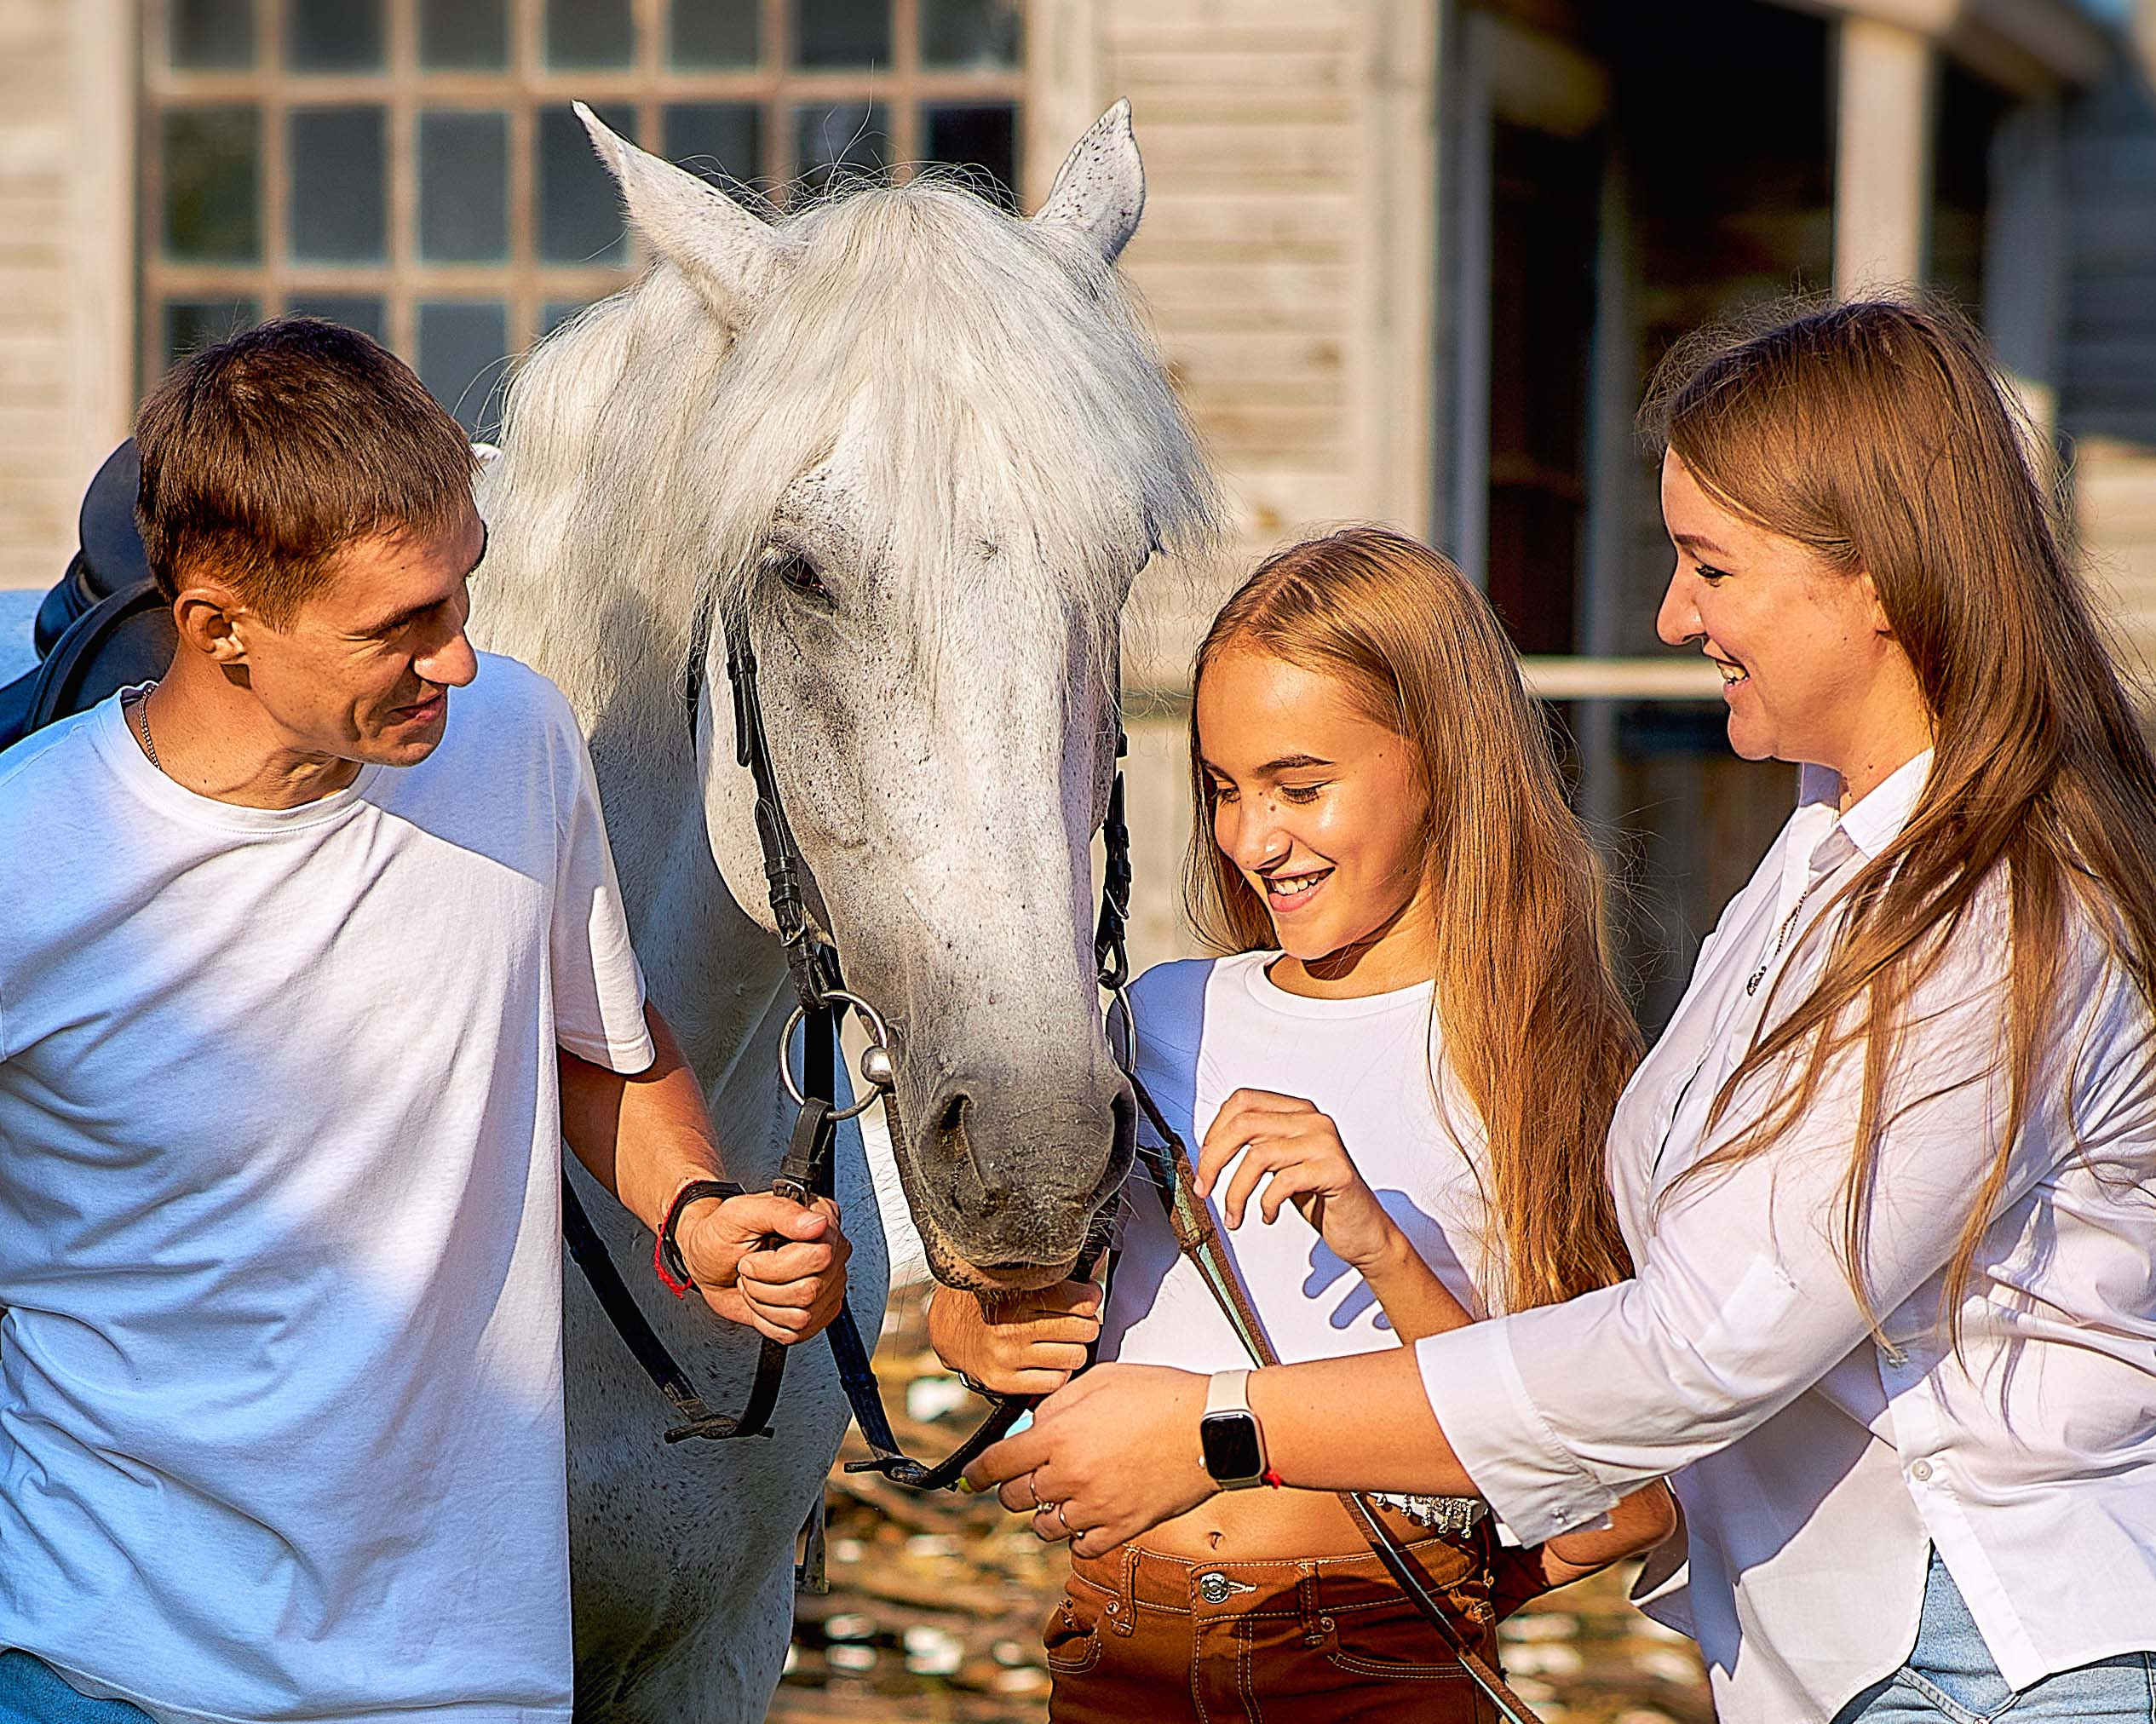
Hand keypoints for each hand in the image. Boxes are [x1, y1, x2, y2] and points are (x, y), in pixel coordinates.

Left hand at [677, 1192, 850, 1344]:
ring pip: (803, 1315)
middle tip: (749, 1269)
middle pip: (810, 1290)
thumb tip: (817, 1223)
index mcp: (820, 1219)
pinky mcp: (816, 1312)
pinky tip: (762, 1299)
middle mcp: (830, 1252)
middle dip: (764, 1286)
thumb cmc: (721, 1235)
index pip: (821, 1256)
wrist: (708, 1263)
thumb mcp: (741, 1213)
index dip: (778, 1265)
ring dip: (763, 1303)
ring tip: (754, 1283)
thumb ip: (780, 1212)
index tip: (754, 1257)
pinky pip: (797, 1332)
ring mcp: (826, 1284)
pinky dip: (768, 1321)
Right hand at [927, 1279, 1103, 1395]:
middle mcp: (1013, 1326)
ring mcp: (1007, 1356)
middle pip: (1084, 1330)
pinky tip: (1047, 1361)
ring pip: (1075, 1358)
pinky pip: (1055, 1382)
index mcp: (1018, 1294)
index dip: (1091, 1297)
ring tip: (1060, 1341)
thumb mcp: (1019, 1278)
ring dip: (1073, 1350)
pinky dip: (1057, 1372)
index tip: (1086, 1297)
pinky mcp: (1003, 1381)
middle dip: (1085, 1325)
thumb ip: (1058, 1273)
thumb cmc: (990, 1300)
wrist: (947, 1328)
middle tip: (1075, 1322)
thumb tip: (1101, 1256)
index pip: (1082, 1300)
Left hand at [965, 1363, 1215, 1557]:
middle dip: (1014, 1488)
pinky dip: (1077, 1536)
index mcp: (1061, 1436)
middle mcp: (1071, 1476)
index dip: (978, 1473)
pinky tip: (1087, 1517)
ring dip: (1045, 1512)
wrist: (1211, 1428)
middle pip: (1016, 1499)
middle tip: (1028, 1476)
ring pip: (1045, 1527)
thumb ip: (1059, 1403)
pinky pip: (1082, 1547)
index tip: (972, 1478)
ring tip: (1061, 1496)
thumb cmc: (1161, 1396)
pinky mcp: (1123, 1528)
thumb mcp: (1101, 1381)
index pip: (998, 1464)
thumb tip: (1034, 1424)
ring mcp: (1097, 1507)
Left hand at [1197, 1089, 1402, 1274]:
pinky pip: (1283, 1182)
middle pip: (1243, 1124)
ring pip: (1258, 1155)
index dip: (1214, 1132)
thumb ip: (1255, 1147)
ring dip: (1235, 1192)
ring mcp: (1325, 1142)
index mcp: (1297, 1111)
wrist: (1363, 1229)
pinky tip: (1268, 1216)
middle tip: (1204, 1189)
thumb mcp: (1280, 1165)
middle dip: (1213, 1160)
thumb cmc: (1320, 1197)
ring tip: (1234, 1215)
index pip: (1242, 1102)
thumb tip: (1209, 1149)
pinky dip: (1266, 1204)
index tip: (1205, 1163)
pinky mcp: (1335, 1170)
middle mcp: (1312, 1120)